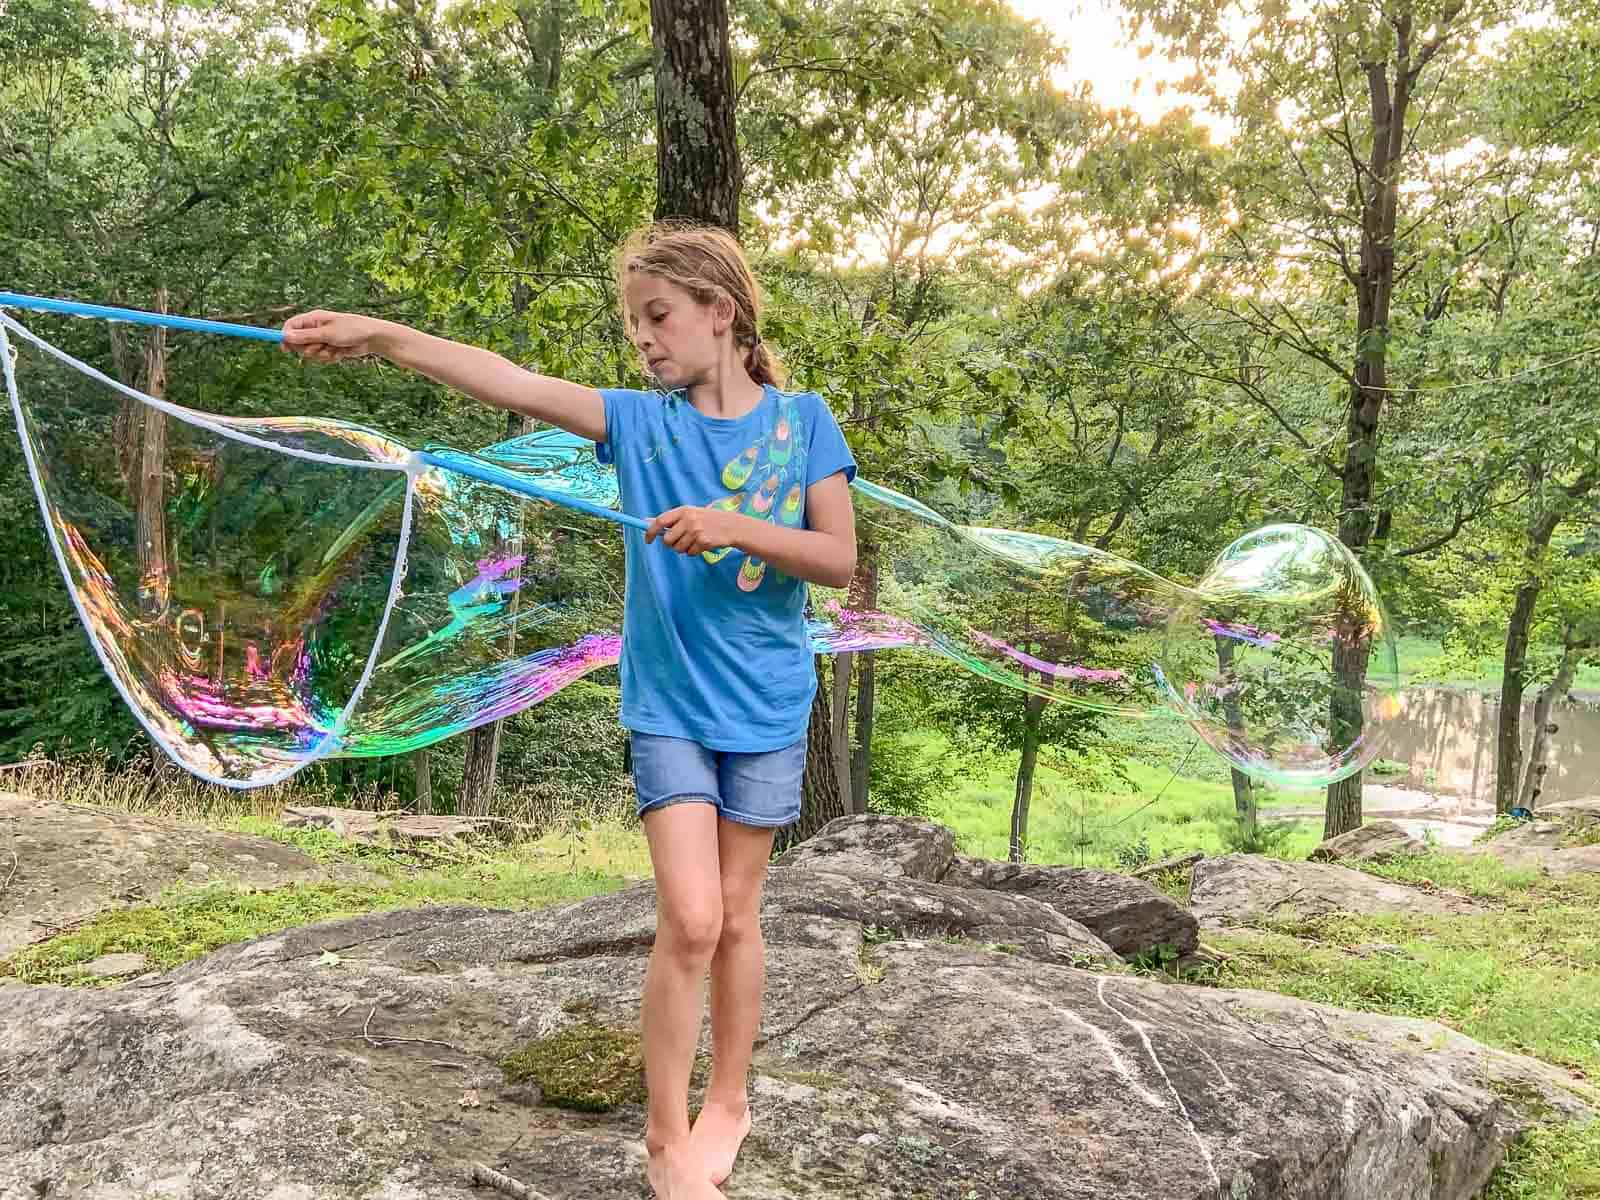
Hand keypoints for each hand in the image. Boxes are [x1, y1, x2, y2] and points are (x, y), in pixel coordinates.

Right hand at [280, 310, 396, 362]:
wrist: (372, 338)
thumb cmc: (351, 330)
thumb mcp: (327, 334)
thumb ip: (306, 336)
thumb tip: (285, 336)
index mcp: (313, 319)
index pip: (291, 326)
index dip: (285, 337)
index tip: (285, 349)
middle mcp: (316, 329)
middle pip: (298, 342)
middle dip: (308, 349)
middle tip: (319, 347)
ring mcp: (323, 340)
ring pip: (310, 353)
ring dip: (321, 355)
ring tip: (334, 349)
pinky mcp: (330, 349)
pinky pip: (322, 358)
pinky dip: (330, 358)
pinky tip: (341, 353)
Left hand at [646, 506, 740, 555]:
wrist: (732, 526)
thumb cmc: (708, 520)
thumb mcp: (690, 514)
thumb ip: (671, 519)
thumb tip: (646, 521)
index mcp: (684, 510)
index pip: (660, 521)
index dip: (651, 532)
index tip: (647, 540)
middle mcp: (689, 519)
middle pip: (668, 540)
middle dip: (671, 544)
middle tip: (680, 541)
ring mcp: (696, 531)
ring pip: (678, 549)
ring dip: (684, 549)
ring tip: (694, 541)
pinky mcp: (704, 541)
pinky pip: (690, 553)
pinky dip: (694, 552)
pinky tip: (702, 544)